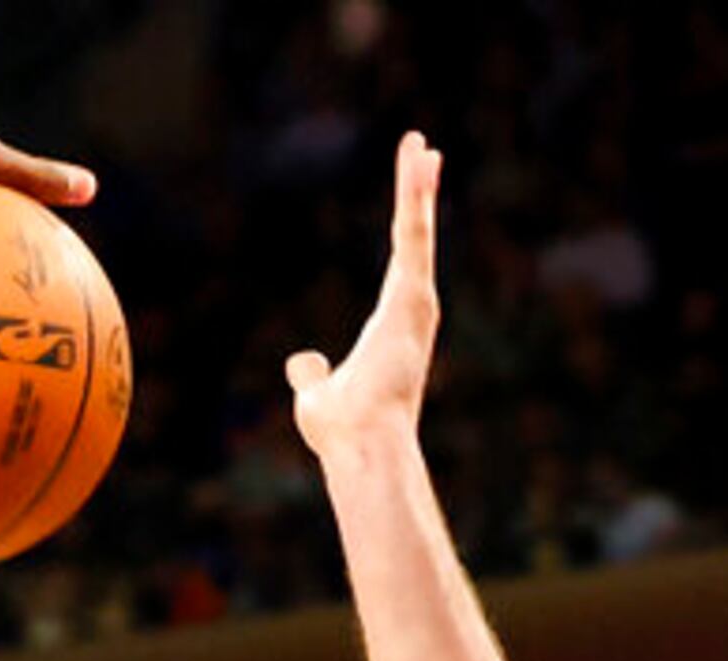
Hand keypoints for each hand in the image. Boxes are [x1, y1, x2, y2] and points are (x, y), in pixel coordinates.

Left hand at [286, 133, 442, 459]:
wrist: (362, 448)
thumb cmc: (343, 432)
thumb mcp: (316, 395)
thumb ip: (311, 374)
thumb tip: (302, 362)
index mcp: (392, 328)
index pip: (400, 266)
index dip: (405, 231)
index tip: (411, 198)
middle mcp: (412, 312)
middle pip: (414, 240)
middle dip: (418, 195)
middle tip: (425, 153)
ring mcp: (416, 305)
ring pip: (416, 232)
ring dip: (417, 187)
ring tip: (420, 145)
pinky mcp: (412, 299)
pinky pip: (412, 237)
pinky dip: (414, 200)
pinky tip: (418, 163)